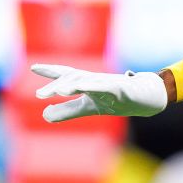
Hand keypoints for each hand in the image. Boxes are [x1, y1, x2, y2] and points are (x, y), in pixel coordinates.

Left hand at [32, 64, 168, 121]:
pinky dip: (94, 86)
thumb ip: (68, 111)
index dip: (50, 70)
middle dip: (57, 84)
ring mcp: (108, 83)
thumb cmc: (118, 100)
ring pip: (88, 81)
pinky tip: (83, 88)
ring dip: (73, 85)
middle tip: (40, 96)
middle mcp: (95, 80)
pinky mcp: (121, 89)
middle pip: (74, 77)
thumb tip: (44, 115)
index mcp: (86, 84)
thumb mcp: (89, 108)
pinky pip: (106, 87)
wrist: (148, 97)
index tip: (33, 68)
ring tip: (60, 91)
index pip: (66, 74)